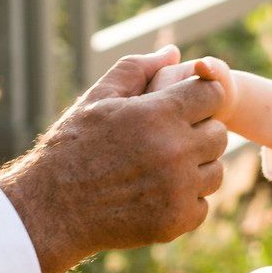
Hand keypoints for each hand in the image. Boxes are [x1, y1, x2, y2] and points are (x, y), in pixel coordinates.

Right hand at [0, 46, 231, 272]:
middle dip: (199, 132)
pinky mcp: (176, 221)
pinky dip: (184, 200)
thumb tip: (172, 52)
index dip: (201, 97)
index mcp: (158, 114)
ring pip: (215, 171)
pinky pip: (202, 205)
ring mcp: (178, 189)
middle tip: (169, 138)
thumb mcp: (97, 98)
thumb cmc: (72, 146)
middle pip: (219, 134)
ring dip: (196, 167)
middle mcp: (174, 150)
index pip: (212, 94)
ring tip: (163, 167)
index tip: (185, 105)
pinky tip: (156, 193)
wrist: (52, 207)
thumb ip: (137, 70)